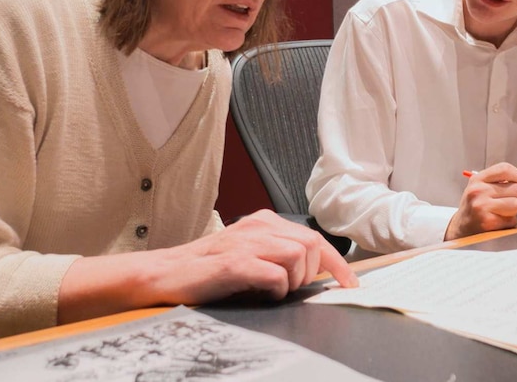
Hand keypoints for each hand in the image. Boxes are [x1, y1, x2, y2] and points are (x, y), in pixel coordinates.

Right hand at [158, 210, 358, 302]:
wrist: (166, 273)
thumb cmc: (208, 269)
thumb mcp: (249, 253)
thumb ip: (277, 255)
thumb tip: (313, 273)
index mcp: (264, 222)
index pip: (314, 237)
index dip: (338, 264)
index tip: (350, 284)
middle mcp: (259, 226)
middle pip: (312, 244)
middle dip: (309, 273)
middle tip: (288, 288)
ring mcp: (247, 242)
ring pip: (298, 256)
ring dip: (293, 281)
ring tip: (272, 290)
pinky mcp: (235, 263)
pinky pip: (276, 275)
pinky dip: (276, 289)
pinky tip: (261, 292)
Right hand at [444, 163, 516, 239]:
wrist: (461, 228)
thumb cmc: (475, 207)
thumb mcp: (481, 188)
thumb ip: (501, 182)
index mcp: (477, 179)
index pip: (505, 169)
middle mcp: (478, 191)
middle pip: (516, 188)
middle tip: (508, 203)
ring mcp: (482, 206)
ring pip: (516, 204)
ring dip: (514, 211)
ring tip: (502, 212)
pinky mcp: (488, 222)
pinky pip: (512, 220)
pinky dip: (509, 222)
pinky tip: (497, 222)